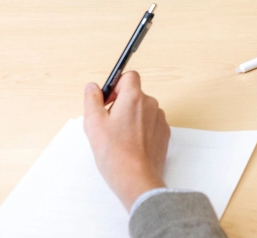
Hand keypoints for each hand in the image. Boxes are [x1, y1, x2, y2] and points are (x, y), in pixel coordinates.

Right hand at [83, 71, 168, 211]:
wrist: (137, 179)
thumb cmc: (115, 154)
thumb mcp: (94, 124)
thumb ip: (92, 100)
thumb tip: (93, 87)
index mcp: (134, 97)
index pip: (129, 76)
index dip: (116, 85)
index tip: (107, 100)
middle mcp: (151, 104)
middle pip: (134, 95)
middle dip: (120, 105)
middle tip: (107, 125)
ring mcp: (160, 120)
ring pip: (142, 111)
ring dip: (130, 119)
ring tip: (118, 139)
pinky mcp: (164, 135)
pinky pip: (150, 125)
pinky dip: (140, 131)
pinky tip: (130, 146)